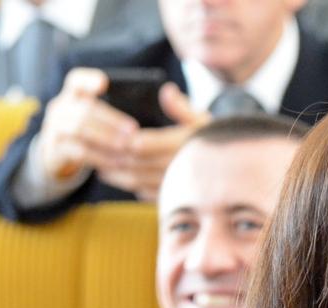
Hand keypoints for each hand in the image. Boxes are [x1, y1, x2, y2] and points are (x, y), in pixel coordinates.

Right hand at [36, 68, 138, 179]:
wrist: (58, 154)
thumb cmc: (89, 130)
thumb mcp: (95, 116)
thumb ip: (113, 109)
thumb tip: (154, 108)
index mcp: (73, 94)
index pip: (77, 80)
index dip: (89, 80)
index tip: (104, 83)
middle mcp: (61, 107)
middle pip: (85, 109)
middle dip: (110, 120)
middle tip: (133, 131)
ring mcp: (55, 128)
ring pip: (79, 129)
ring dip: (106, 139)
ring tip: (126, 147)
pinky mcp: (56, 149)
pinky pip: (79, 152)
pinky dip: (100, 157)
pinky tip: (117, 162)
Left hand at [95, 83, 211, 200]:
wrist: (234, 172)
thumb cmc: (215, 141)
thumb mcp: (203, 120)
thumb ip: (181, 107)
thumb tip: (166, 90)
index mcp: (181, 144)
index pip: (143, 143)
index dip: (122, 140)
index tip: (107, 134)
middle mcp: (177, 166)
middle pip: (134, 163)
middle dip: (112, 157)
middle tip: (92, 151)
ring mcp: (175, 184)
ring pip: (137, 181)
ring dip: (116, 175)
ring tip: (100, 167)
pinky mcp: (174, 197)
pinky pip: (146, 193)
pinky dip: (130, 186)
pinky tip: (120, 179)